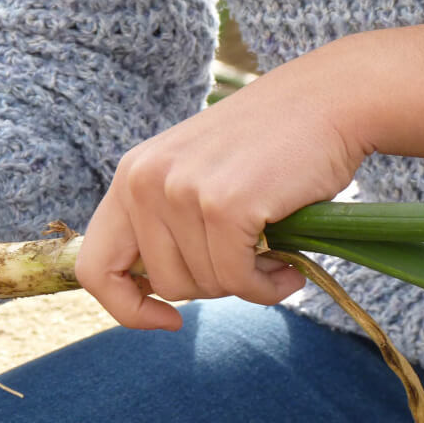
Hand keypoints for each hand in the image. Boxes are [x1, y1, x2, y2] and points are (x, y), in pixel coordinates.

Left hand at [76, 19, 423, 331]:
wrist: (329, 101)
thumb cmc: (270, 148)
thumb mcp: (196, 175)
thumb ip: (166, 224)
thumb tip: (156, 294)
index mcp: (131, 175)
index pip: (94, 265)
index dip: (126, 307)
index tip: (167, 320)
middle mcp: (145, 180)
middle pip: (164, 284)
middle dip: (213, 287)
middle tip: (251, 261)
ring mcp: (182, 191)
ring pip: (203, 286)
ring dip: (247, 284)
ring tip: (276, 255)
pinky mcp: (224, 204)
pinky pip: (237, 280)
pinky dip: (268, 287)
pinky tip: (290, 269)